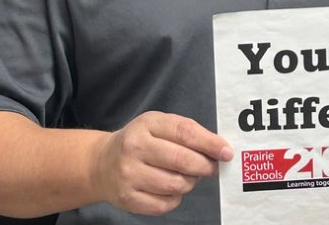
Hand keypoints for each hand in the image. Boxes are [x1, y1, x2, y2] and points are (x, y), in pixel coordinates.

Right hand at [92, 111, 232, 215]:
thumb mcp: (156, 125)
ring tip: (185, 176)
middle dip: (204, 166)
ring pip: (177, 184)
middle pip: (182, 160)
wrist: (101, 163)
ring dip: (189, 183)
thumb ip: (185, 131)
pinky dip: (174, 198)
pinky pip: (166, 204)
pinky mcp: (128, 198)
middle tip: (210, 168)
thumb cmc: (139, 142)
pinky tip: (168, 188)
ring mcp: (130, 174)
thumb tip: (218, 148)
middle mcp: (135, 147)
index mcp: (146, 124)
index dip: (209, 143)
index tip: (226, 152)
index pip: (184, 131)